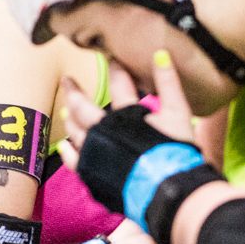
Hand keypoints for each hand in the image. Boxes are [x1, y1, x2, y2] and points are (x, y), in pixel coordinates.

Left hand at [58, 53, 191, 167]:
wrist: (168, 190)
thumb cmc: (176, 151)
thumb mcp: (178, 113)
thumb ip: (169, 83)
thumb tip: (161, 53)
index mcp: (124, 114)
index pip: (118, 83)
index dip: (116, 69)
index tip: (111, 60)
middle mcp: (102, 131)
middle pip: (82, 106)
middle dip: (74, 91)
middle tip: (67, 80)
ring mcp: (94, 152)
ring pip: (74, 130)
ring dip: (70, 117)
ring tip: (66, 110)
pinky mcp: (91, 173)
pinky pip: (73, 159)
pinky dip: (68, 150)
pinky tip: (66, 145)